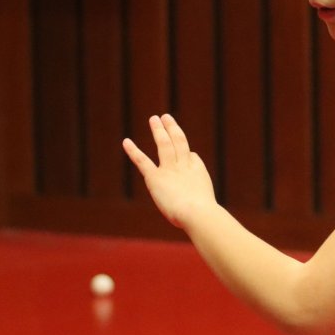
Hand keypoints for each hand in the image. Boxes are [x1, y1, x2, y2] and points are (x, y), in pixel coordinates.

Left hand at [122, 114, 216, 229]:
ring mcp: (169, 169)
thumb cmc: (204, 217)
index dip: (189, 155)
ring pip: (164, 144)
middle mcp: (184, 166)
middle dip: (172, 129)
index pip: (193, 157)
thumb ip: (203, 202)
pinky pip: (142, 161)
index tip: (187, 154)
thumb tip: (204, 210)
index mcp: (198, 172)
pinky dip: (133, 151)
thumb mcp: (208, 207)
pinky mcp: (155, 177)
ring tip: (154, 118)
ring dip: (158, 130)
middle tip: (166, 117)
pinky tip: (126, 142)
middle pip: (179, 142)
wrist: (197, 213)